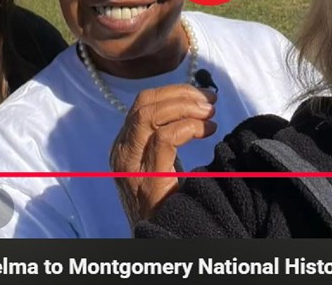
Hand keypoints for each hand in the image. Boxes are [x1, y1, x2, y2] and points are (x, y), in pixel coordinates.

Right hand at [110, 84, 217, 227]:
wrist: (165, 240)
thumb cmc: (170, 201)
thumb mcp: (164, 163)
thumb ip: (169, 135)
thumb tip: (199, 104)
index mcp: (125, 145)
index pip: (144, 102)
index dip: (176, 92)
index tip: (203, 96)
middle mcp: (122, 152)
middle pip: (144, 103)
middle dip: (182, 94)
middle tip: (210, 102)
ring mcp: (131, 166)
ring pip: (149, 115)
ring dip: (186, 107)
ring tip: (210, 115)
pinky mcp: (147, 180)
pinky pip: (163, 138)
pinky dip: (189, 127)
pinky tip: (207, 132)